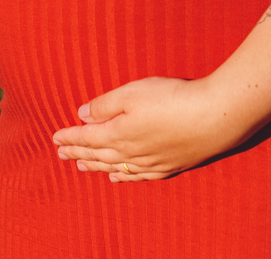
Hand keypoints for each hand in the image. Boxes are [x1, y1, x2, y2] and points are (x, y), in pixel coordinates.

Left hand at [51, 76, 249, 181]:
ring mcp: (151, 163)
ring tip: (81, 166)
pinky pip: (138, 176)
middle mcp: (131, 153)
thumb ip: (105, 104)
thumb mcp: (132, 92)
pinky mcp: (170, 166)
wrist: (215, 117)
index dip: (70, 137)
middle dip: (78, 152)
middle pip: (98, 154)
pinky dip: (123, 177)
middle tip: (61, 154)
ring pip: (115, 168)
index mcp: (118, 133)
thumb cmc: (173, 99)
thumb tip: (82, 115)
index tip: (55, 137)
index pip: (87, 137)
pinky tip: (118, 177)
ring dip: (96, 166)